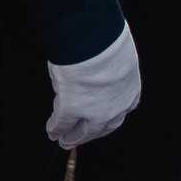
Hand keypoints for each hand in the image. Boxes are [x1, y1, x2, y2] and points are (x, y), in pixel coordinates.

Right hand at [47, 23, 140, 147]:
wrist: (98, 43)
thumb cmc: (107, 39)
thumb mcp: (117, 55)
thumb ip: (109, 68)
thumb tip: (95, 70)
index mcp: (129, 93)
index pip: (119, 114)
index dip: (107, 120)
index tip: (100, 123)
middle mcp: (115, 109)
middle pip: (101, 128)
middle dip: (89, 135)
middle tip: (78, 139)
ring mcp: (94, 112)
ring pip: (83, 131)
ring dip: (72, 137)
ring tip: (63, 140)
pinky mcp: (72, 108)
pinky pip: (62, 122)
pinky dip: (56, 128)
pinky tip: (51, 132)